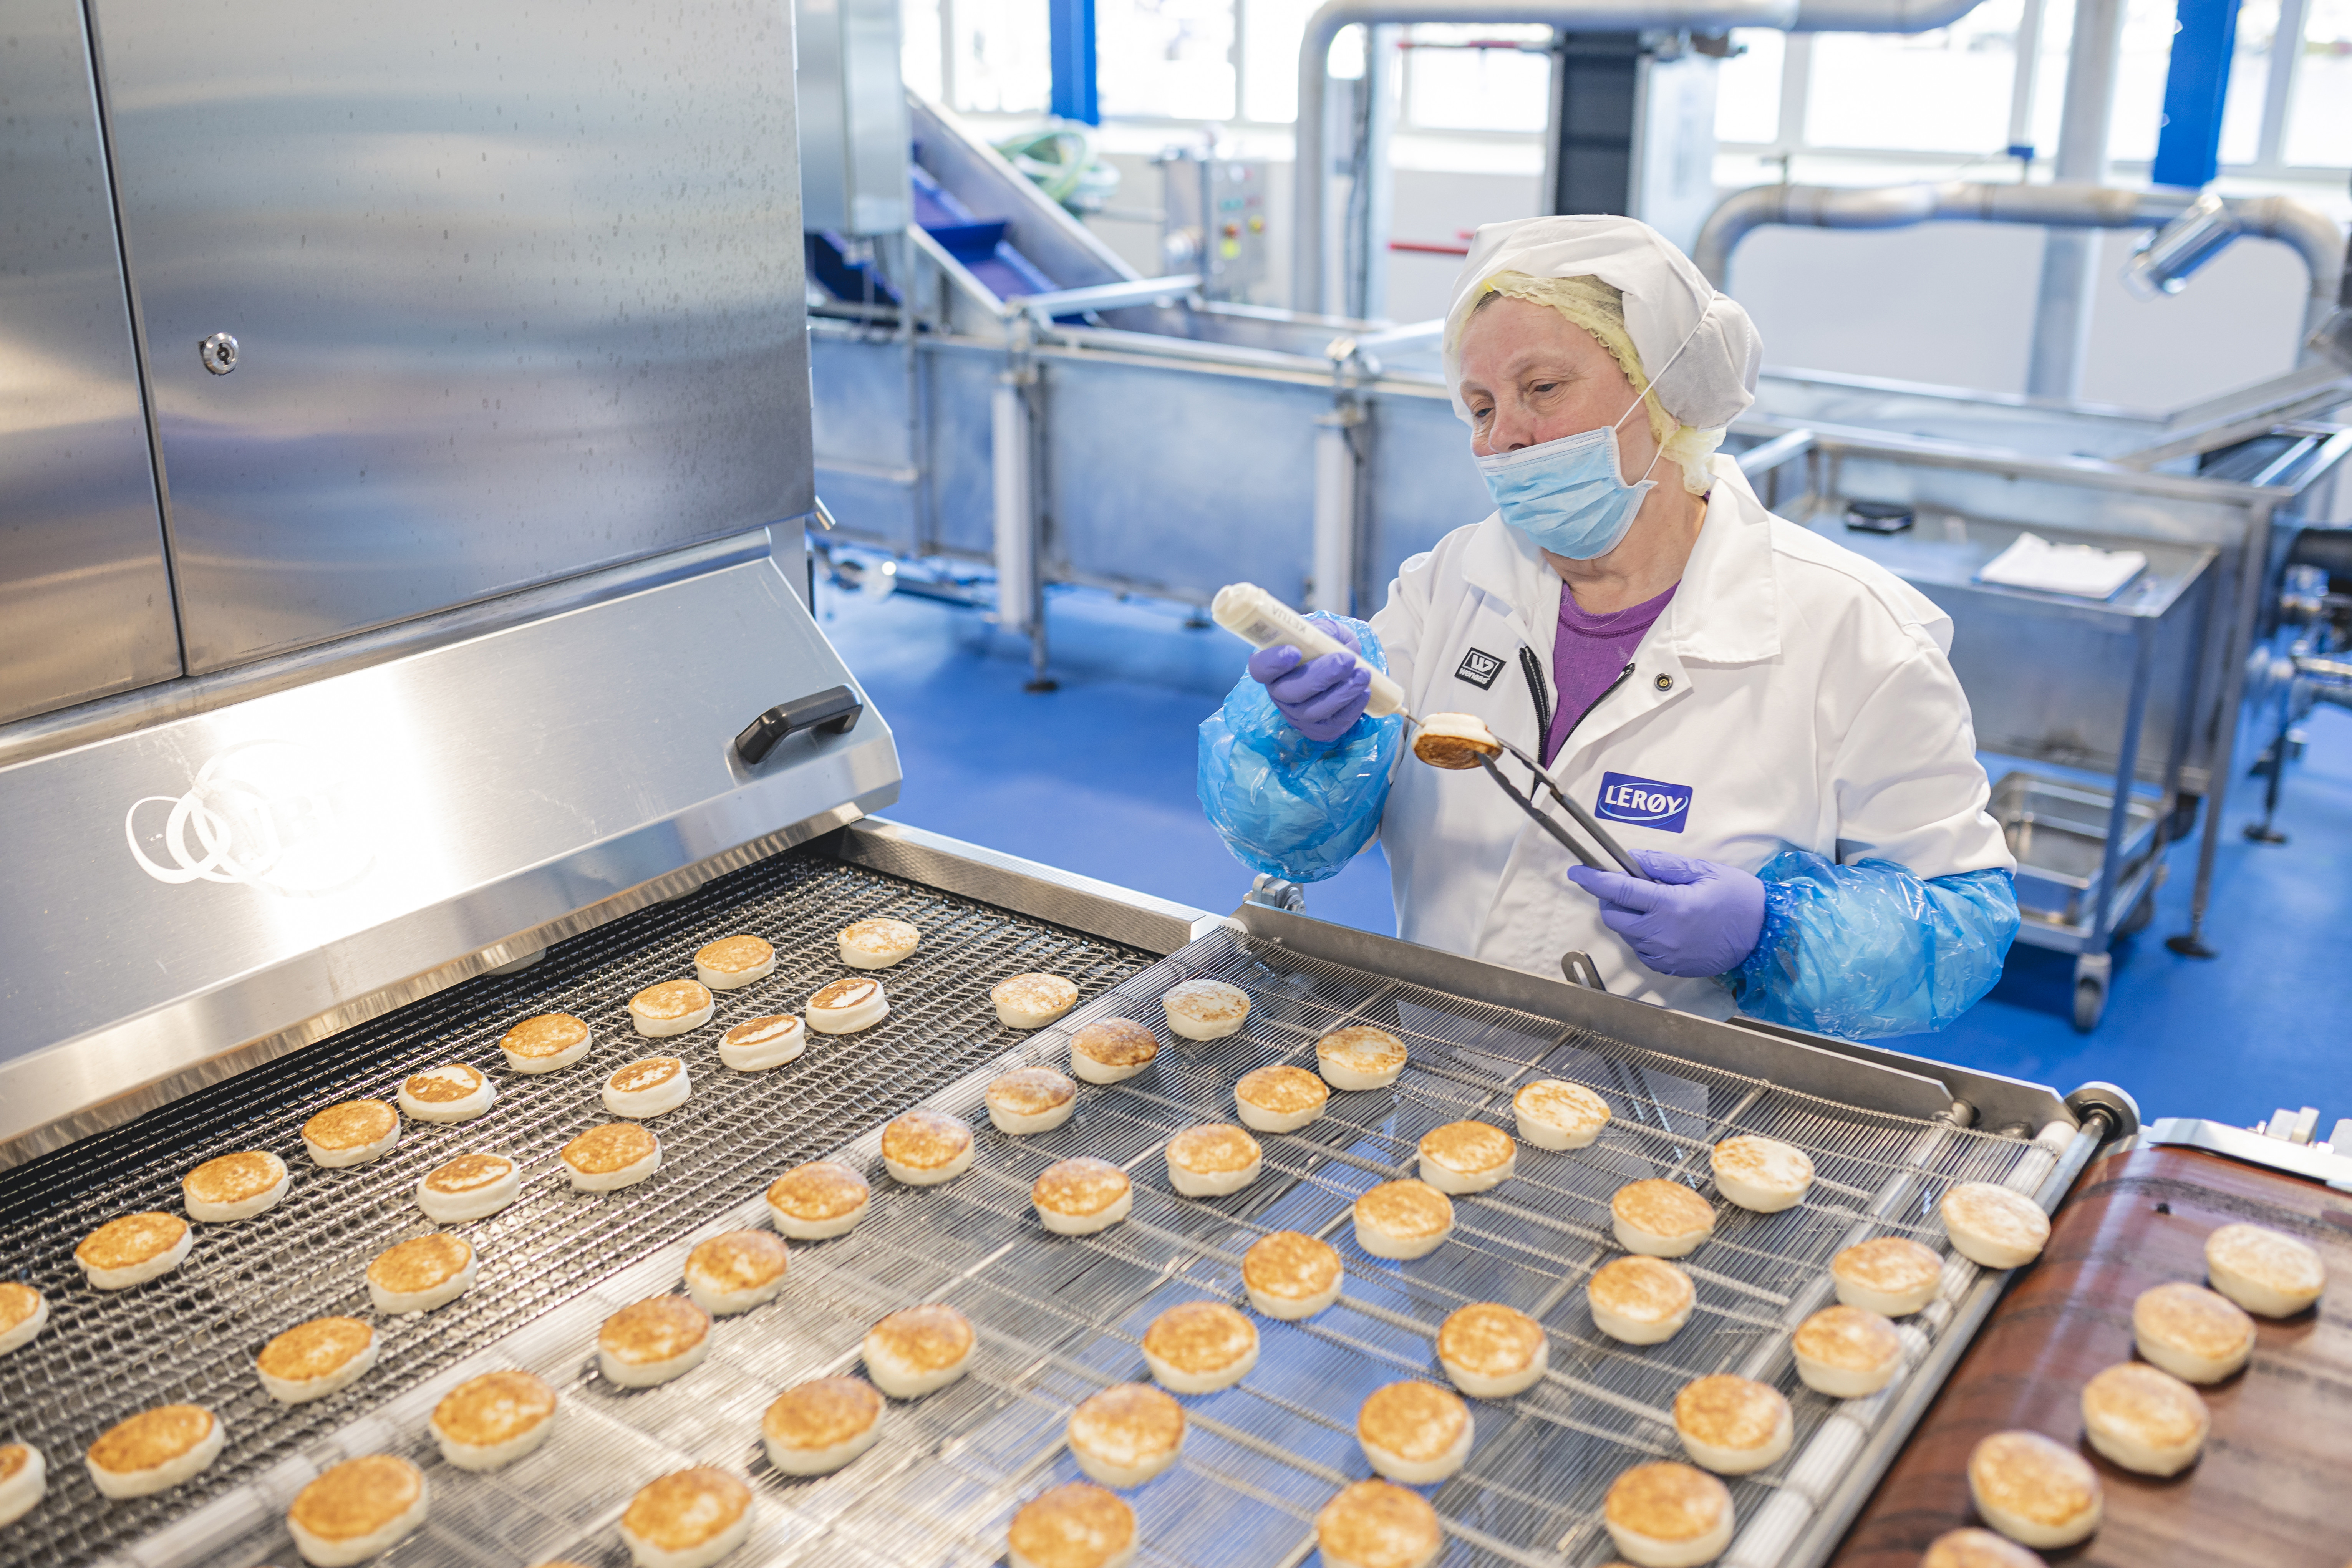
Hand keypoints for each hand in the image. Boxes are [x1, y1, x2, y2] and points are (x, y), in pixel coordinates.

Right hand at [1248, 618, 1371, 741]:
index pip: (1261, 668)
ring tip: (1363, 675)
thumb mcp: (1327, 631)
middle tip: (1347, 660)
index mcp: (1272, 665)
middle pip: (1290, 692)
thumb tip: (1327, 639)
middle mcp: (1279, 693)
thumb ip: (1323, 632)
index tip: (1295, 651)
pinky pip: (1332, 724)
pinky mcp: (1317, 729)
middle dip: (1321, 676)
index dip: (1273, 662)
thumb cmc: (1328, 647)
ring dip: (1342, 693)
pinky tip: (1364, 691)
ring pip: (1313, 711)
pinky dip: (1351, 708)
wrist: (1344, 668)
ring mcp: (1296, 715)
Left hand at [1565, 849, 1765, 977]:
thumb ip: (1664, 865)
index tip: (1576, 871)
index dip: (1592, 879)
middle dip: (1613, 899)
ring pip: (1625, 934)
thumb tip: (1631, 858)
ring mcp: (1664, 955)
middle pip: (1613, 916)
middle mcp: (1661, 935)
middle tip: (1632, 887)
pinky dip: (1642, 936)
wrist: (1765, 936)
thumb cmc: (1738, 899)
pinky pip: (1640, 950)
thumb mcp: (1704, 871)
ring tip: (1658, 907)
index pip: (1618, 890)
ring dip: (1630, 918)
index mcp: (1669, 906)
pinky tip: (1665, 926)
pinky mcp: (1669, 969)